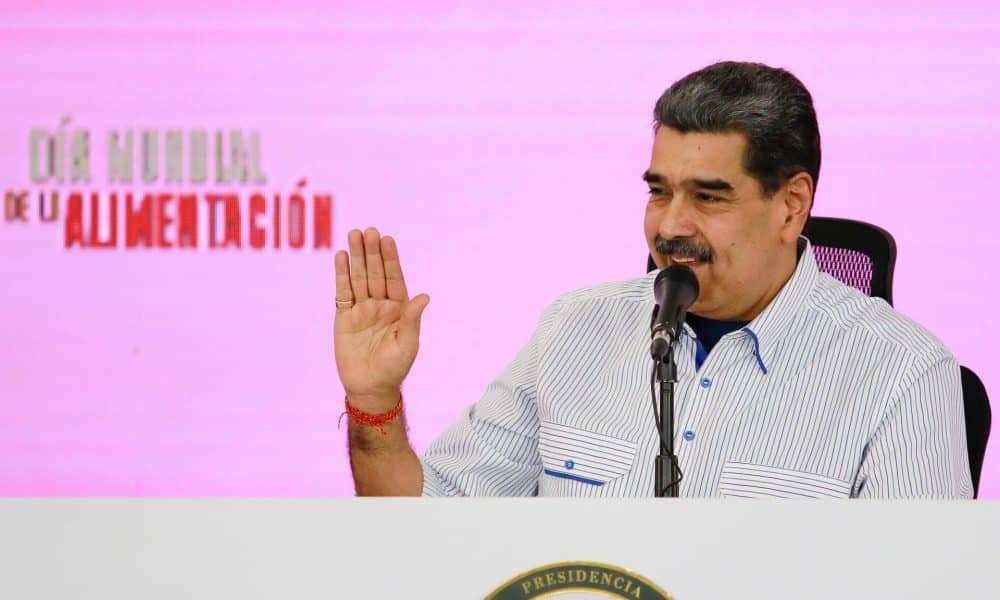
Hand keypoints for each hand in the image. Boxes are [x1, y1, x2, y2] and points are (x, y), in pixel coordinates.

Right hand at [334, 228, 429, 411]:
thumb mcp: (407, 343)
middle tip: (368, 230)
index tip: (387, 239)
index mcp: (399, 308)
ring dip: (356, 257)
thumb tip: (424, 297)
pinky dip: (341, 275)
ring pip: (358, 278)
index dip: (390, 259)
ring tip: (353, 234)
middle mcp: (380, 304)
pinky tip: (341, 257)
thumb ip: (412, 319)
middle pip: (375, 273)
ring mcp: (362, 309)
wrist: (370, 387)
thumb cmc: (394, 368)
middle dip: (372, 252)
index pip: (394, 278)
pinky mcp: (344, 317)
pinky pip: (343, 292)